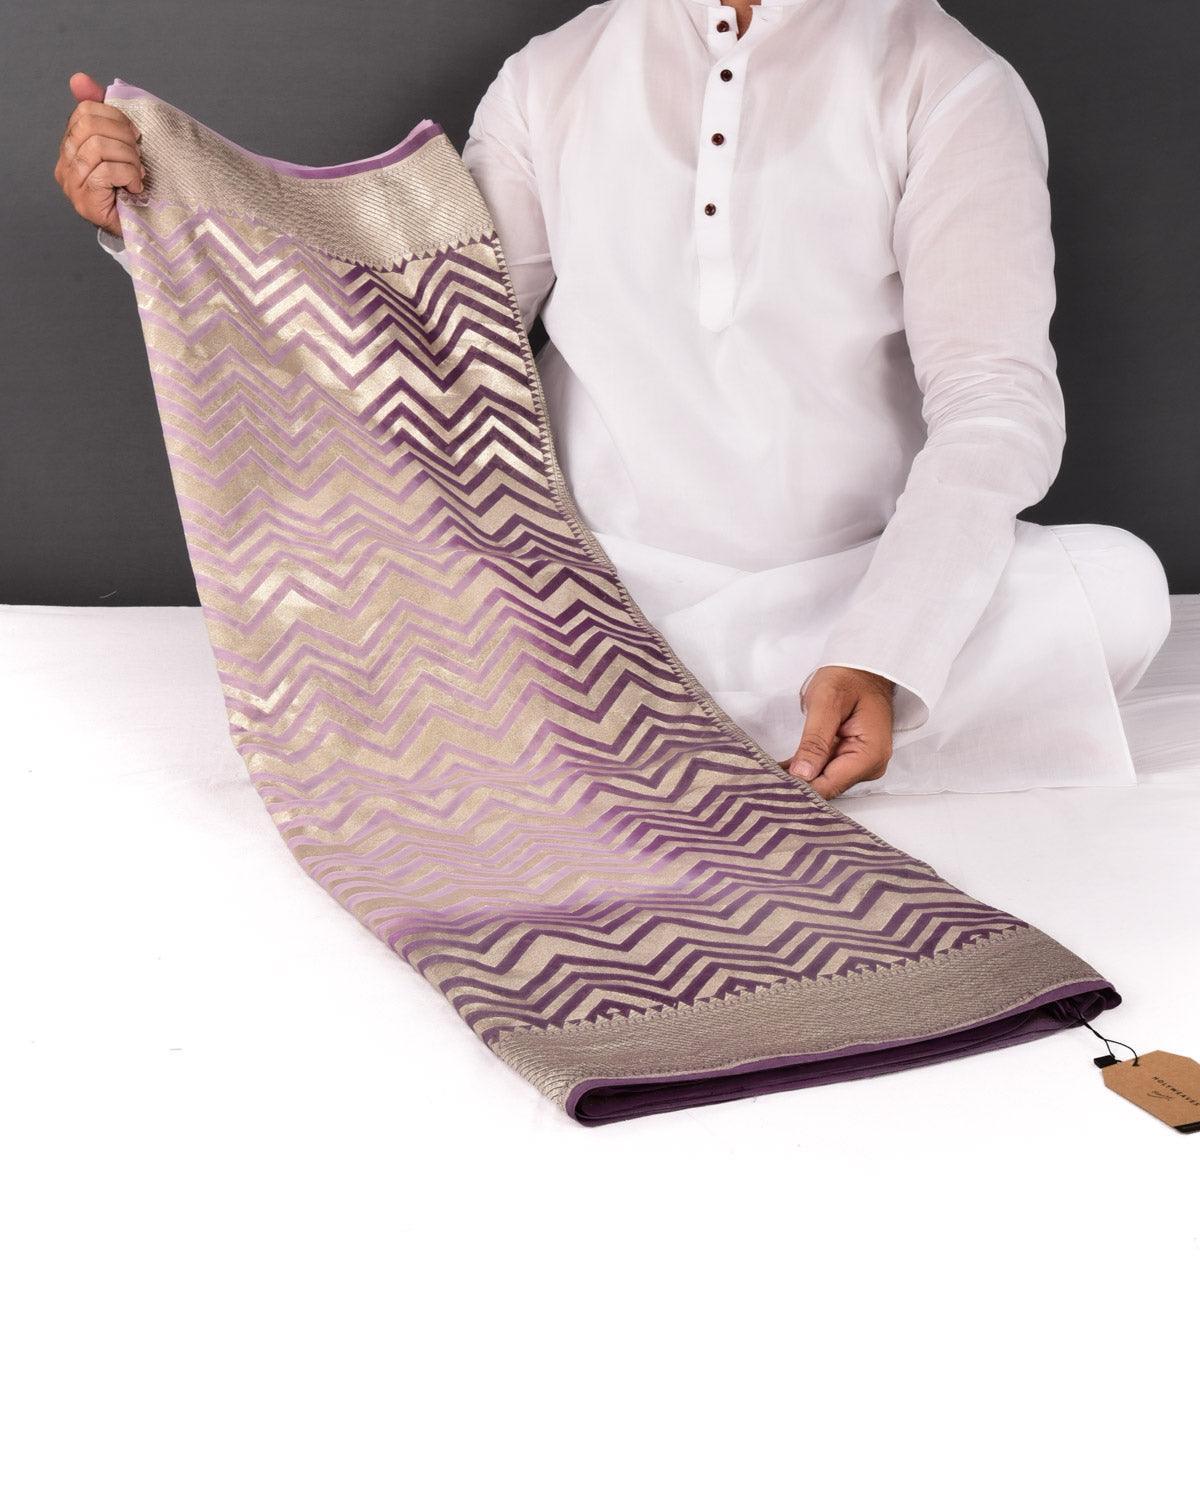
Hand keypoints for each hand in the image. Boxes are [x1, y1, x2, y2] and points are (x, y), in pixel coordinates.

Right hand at [54, 72, 143, 238]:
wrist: (145, 227)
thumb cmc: (134, 185)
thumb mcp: (122, 143)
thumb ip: (103, 112)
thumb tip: (78, 79)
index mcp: (71, 145)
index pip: (84, 111)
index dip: (115, 117)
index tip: (135, 135)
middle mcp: (66, 164)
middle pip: (91, 126)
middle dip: (124, 138)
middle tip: (139, 156)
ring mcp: (73, 184)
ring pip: (98, 147)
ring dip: (128, 158)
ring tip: (138, 173)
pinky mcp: (85, 202)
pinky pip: (105, 171)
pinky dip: (128, 175)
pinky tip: (135, 187)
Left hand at [779, 666, 894, 798]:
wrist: (862, 669)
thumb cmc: (848, 678)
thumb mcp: (827, 703)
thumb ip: (815, 740)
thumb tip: (803, 774)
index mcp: (870, 754)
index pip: (830, 785)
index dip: (800, 788)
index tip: (772, 786)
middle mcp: (869, 766)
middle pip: (827, 786)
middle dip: (797, 782)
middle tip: (764, 779)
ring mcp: (860, 765)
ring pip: (822, 780)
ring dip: (798, 776)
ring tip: (768, 773)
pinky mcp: (849, 760)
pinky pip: (823, 771)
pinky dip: (804, 769)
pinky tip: (782, 768)